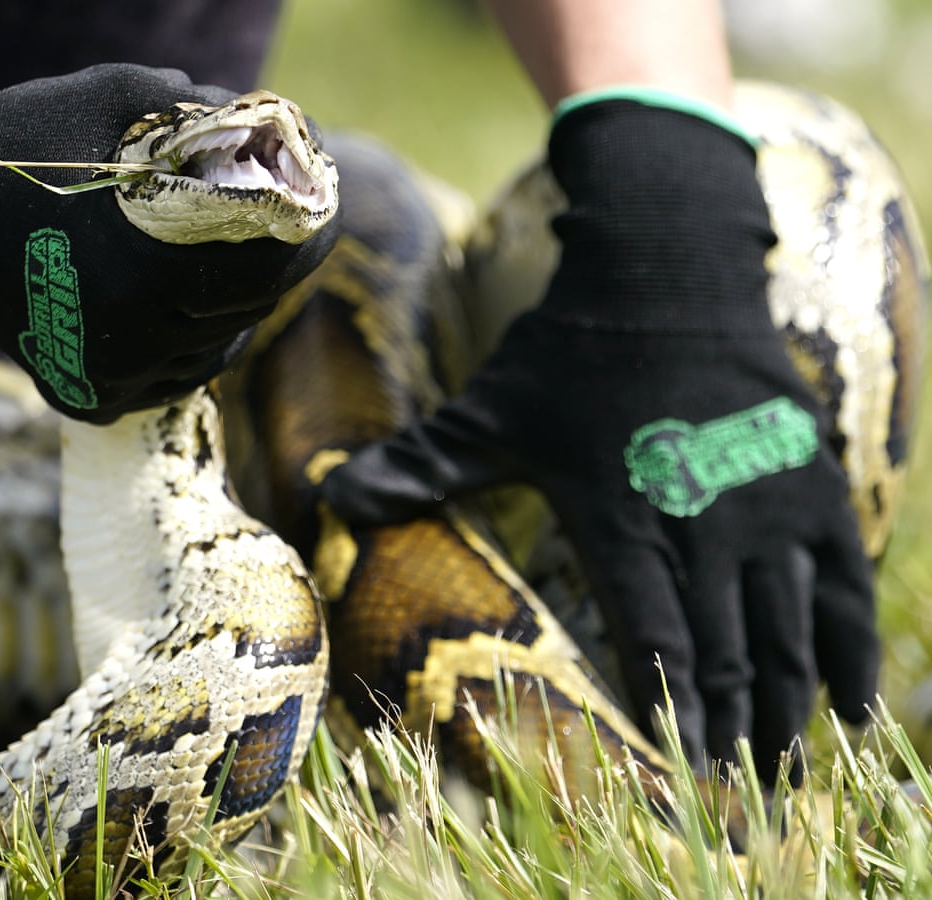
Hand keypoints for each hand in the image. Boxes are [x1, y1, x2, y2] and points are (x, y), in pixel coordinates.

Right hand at [0, 64, 336, 419]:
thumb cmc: (24, 142)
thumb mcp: (119, 98)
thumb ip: (206, 113)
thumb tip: (279, 127)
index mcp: (155, 263)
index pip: (274, 263)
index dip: (312, 234)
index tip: (322, 212)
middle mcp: (140, 334)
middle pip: (251, 308)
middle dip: (275, 268)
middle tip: (282, 235)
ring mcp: (112, 374)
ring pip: (215, 350)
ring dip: (233, 311)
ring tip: (227, 269)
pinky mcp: (88, 395)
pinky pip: (169, 381)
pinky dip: (188, 348)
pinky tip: (182, 312)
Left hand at [321, 97, 875, 782]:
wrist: (666, 268)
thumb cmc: (569, 348)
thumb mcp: (488, 409)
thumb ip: (420, 463)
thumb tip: (330, 497)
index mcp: (622, 517)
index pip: (654, 637)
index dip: (671, 710)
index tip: (683, 774)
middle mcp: (703, 523)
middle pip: (728, 652)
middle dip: (733, 731)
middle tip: (739, 800)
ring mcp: (766, 505)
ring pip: (787, 631)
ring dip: (789, 707)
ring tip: (787, 771)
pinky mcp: (811, 482)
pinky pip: (844, 584)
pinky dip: (851, 650)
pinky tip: (856, 704)